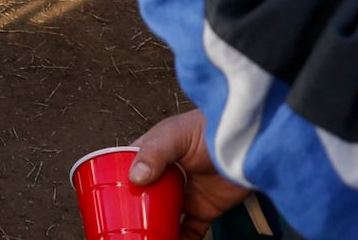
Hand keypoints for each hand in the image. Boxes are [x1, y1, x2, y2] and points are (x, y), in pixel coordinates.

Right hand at [130, 108, 247, 230]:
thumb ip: (155, 153)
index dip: (118, 185)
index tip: (108, 201)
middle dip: (135, 214)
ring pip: (164, 218)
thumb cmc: (211, 129)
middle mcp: (167, 177)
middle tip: (124, 229)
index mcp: (154, 154)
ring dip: (155, 230)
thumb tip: (135, 178)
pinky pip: (189, 232)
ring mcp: (185, 195)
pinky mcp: (204, 211)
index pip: (129, 170)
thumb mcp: (176, 135)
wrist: (250, 143)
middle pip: (144, 200)